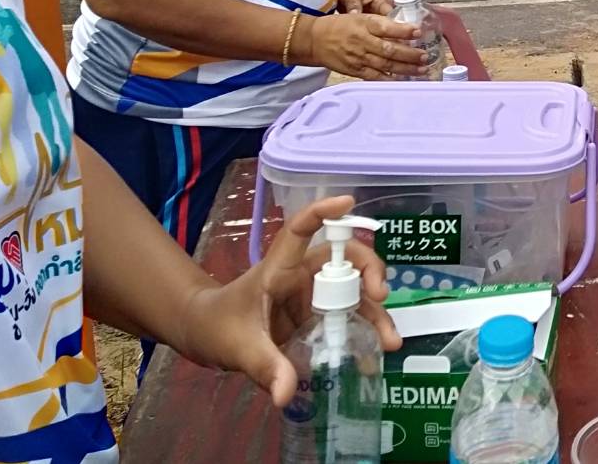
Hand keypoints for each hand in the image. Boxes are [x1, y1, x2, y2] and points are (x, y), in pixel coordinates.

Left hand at [178, 196, 400, 406]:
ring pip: (353, 291)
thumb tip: (286, 395)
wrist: (206, 337)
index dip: (323, 212)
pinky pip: (347, 318)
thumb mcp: (238, 347)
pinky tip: (375, 353)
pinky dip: (364, 332)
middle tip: (380, 296)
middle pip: (343, 259)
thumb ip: (265, 367)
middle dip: (369, 272)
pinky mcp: (316, 317)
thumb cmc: (216, 326)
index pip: (301, 231)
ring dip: (374, 312)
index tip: (349, 203)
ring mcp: (312, 297)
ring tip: (391, 341)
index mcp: (280, 270)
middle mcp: (302, 276)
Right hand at [302, 12, 426, 79]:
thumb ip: (380, 23)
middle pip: (389, 50)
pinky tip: (403, 80)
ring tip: (421, 70)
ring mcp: (359, 58)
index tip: (418, 32)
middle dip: (410, 54)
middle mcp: (362, 41)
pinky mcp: (355, 70)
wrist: (314, 40)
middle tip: (425, 56)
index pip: (386, 27)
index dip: (403, 31)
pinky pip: (375, 77)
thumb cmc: (339, 26)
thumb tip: (405, 29)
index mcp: (364, 24)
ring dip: (405, 69)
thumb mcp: (359, 17)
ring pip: (385, 65)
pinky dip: (390, 79)